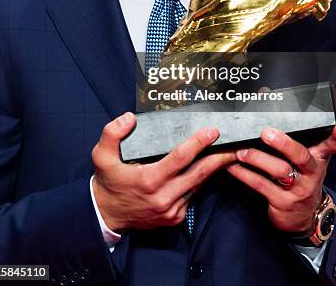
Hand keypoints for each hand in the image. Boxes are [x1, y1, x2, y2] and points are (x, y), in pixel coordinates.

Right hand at [92, 112, 235, 230]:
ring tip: (229, 153)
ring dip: (214, 169)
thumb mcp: (100, 155)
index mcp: (149, 180)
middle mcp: (163, 197)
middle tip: (235, 144)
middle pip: (199, 173)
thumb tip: (129, 118)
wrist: (106, 215)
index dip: (198, 143)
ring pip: (198, 185)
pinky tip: (209, 169)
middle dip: (219, 158)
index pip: (180, 158)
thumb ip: (112, 133)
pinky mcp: (175, 218)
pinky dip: (201, 181)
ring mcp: (171, 210)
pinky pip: (193, 195)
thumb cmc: (107, 182)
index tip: (212, 131)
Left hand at [227, 121, 335, 233]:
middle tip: (266, 132)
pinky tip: (232, 166)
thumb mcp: (304, 160)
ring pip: (279, 172)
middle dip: (284, 143)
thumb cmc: (300, 178)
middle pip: (301, 156)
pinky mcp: (282, 202)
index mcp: (317, 159)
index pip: (331, 146)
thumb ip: (296, 136)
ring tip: (241, 151)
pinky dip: (245, 175)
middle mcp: (311, 173)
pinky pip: (262, 186)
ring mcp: (298, 190)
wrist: (302, 218)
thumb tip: (268, 96)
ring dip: (257, 159)